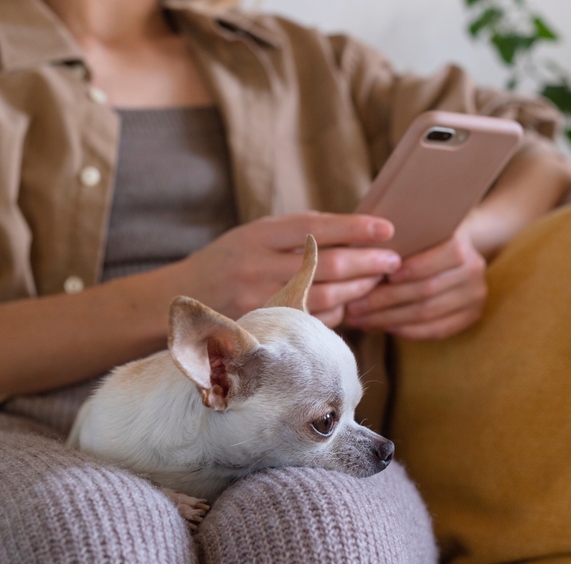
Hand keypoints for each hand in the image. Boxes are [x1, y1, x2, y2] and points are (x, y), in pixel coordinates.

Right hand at [173, 213, 401, 325]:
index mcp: (258, 235)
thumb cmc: (227, 263)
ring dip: (357, 289)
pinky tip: (348, 304)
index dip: (356, 228)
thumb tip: (353, 232)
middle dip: (367, 263)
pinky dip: (335, 312)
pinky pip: (312, 321)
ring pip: (325, 297)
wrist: (177, 301)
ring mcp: (260, 301)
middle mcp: (258, 266)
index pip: (317, 227)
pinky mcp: (263, 328)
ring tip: (377, 281)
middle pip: (328, 265)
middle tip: (393, 261)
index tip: (387, 228)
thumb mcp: (253, 236)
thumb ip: (294, 234)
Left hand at [343, 226, 486, 339]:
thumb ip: (397, 238)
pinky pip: (435, 330)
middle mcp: (474, 270)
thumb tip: (358, 252)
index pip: (441, 256)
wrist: (450, 255)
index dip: (411, 267)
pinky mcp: (470, 317)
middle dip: (385, 299)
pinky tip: (382, 327)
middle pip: (427, 289)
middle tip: (353, 305)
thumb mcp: (413, 231)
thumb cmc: (419, 241)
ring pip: (427, 313)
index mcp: (462, 243)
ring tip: (359, 319)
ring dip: (388, 319)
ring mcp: (475, 296)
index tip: (377, 274)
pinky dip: (405, 330)